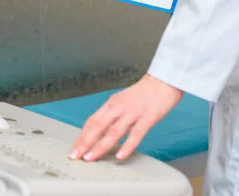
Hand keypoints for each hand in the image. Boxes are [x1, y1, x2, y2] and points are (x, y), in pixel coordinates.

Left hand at [68, 74, 182, 161]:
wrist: (163, 81)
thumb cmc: (143, 93)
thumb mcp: (123, 101)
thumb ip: (112, 115)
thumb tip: (101, 130)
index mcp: (111, 104)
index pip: (92, 121)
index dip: (82, 136)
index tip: (75, 149)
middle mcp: (119, 108)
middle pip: (97, 126)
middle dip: (84, 142)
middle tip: (75, 155)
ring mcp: (133, 113)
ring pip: (113, 131)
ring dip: (100, 146)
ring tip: (91, 157)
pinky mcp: (148, 117)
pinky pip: (136, 134)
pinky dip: (127, 146)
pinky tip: (120, 156)